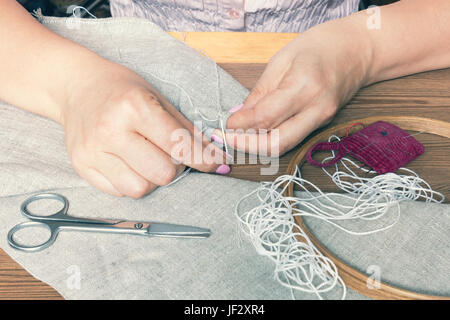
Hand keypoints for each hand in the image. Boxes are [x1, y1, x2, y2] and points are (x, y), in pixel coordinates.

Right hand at [60, 60, 227, 197]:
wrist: (77, 87)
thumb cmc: (121, 90)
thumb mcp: (157, 97)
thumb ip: (185, 128)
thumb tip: (212, 154)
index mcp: (134, 107)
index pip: (179, 145)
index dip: (203, 159)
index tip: (215, 164)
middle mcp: (111, 131)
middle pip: (162, 174)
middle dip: (175, 168)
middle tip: (170, 155)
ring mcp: (93, 151)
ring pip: (140, 188)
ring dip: (152, 179)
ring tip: (147, 160)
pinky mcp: (82, 166)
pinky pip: (119, 192)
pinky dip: (131, 181)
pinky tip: (128, 163)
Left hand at [224, 20, 371, 155]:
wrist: (357, 50)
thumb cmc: (319, 47)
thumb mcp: (282, 60)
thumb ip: (260, 92)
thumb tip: (240, 115)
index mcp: (304, 86)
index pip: (265, 116)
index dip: (241, 125)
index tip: (225, 124)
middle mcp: (316, 109)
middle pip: (277, 143)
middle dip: (247, 146)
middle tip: (228, 139)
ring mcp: (322, 119)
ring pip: (285, 146)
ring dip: (258, 147)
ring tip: (239, 138)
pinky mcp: (322, 124)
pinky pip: (293, 139)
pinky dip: (272, 139)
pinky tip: (257, 133)